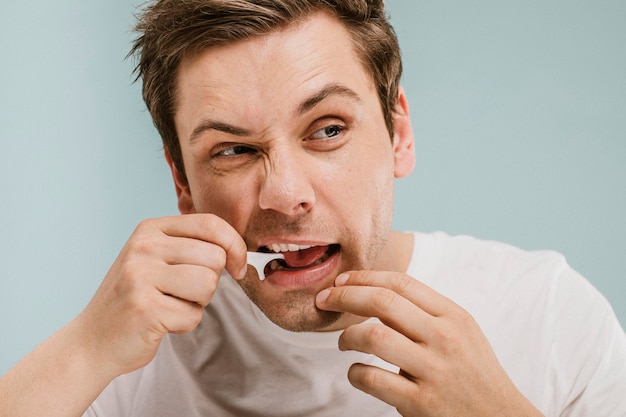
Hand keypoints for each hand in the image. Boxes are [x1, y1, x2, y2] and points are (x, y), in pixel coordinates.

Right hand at [74, 214, 246, 376]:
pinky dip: (185, 324)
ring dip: (199, 303)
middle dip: (211, 281)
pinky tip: (161, 322)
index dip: (235, 245)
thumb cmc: (137, 299)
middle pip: (215, 257)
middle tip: (184, 293)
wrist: (94, 341)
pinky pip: (193, 315)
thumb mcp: (157, 259)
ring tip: (172, 305)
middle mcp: (143, 247)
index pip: (211, 224)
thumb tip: (238, 249)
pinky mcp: (144, 308)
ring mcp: (140, 276)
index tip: (238, 267)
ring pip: (208, 284)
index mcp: (150, 230)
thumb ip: (192, 246)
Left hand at [315, 271, 542, 416]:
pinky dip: (355, 373)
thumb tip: (373, 292)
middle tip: (325, 300)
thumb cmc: (472, 371)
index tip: (342, 281)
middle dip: (345, 296)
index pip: (401, 283)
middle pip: (383, 303)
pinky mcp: (421, 403)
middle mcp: (445, 339)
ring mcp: (434, 371)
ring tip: (343, 342)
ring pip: (374, 337)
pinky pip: (373, 379)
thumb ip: (423, 312)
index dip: (365, 277)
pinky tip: (356, 373)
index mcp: (453, 316)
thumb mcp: (460, 332)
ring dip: (347, 336)